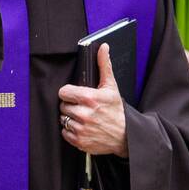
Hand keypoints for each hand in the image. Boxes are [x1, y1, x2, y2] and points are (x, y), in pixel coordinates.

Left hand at [57, 43, 128, 157]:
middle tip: (82, 107)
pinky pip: (64, 133)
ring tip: (82, 117)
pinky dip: (71, 131)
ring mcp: (81, 129)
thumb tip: (103, 47)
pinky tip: (82, 127)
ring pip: (63, 119)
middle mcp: (84, 114)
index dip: (69, 93)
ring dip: (70, 118)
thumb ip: (104, 66)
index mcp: (90, 98)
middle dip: (70, 105)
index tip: (75, 95)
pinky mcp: (79, 142)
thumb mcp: (111, 87)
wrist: (126, 135)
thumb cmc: (117, 110)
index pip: (64, 92)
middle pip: (63, 106)